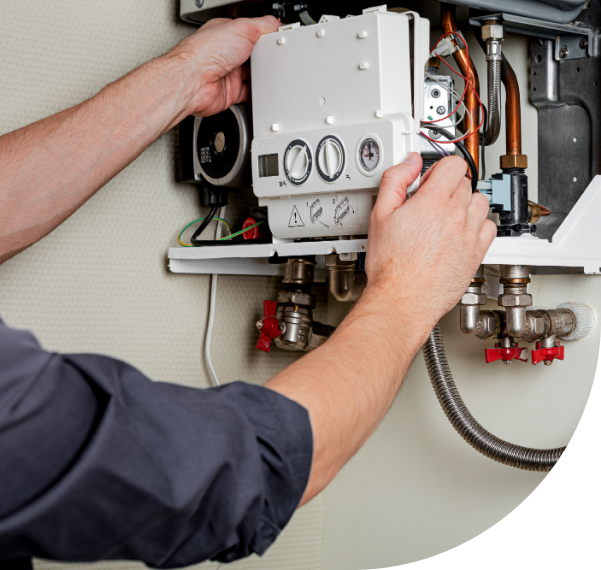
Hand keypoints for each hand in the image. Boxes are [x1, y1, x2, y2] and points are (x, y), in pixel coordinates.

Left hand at [169, 16, 278, 116]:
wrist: (193, 82)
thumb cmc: (206, 53)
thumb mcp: (242, 28)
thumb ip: (262, 25)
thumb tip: (276, 23)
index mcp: (228, 34)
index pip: (252, 33)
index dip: (266, 36)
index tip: (278, 40)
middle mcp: (227, 54)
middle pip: (254, 56)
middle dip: (266, 58)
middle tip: (276, 58)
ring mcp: (228, 74)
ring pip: (252, 76)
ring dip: (262, 77)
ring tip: (270, 74)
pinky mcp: (230, 93)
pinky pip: (248, 94)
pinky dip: (257, 94)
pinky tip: (262, 91)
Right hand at [364, 153, 495, 334]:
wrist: (402, 298)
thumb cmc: (390, 266)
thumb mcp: (379, 215)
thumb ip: (395, 181)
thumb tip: (410, 163)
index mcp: (432, 202)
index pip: (453, 165)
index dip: (439, 169)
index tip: (429, 180)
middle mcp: (455, 216)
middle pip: (465, 183)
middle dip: (448, 187)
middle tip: (431, 202)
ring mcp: (469, 235)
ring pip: (480, 202)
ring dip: (466, 203)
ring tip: (447, 216)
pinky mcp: (476, 253)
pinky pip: (489, 227)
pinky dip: (478, 224)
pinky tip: (462, 231)